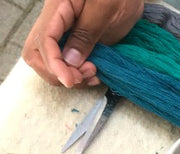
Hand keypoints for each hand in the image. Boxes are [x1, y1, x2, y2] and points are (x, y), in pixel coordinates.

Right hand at [22, 0, 142, 87]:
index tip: (69, 80)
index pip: (44, 39)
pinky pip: (68, 66)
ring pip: (50, 63)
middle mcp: (56, 23)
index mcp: (58, 7)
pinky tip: (94, 76)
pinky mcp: (77, 46)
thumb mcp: (104, 9)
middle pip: (37, 53)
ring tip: (92, 73)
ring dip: (69, 76)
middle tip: (82, 75)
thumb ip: (86, 33)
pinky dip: (79, 76)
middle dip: (56, 72)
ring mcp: (65, 35)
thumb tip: (70, 60)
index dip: (54, 64)